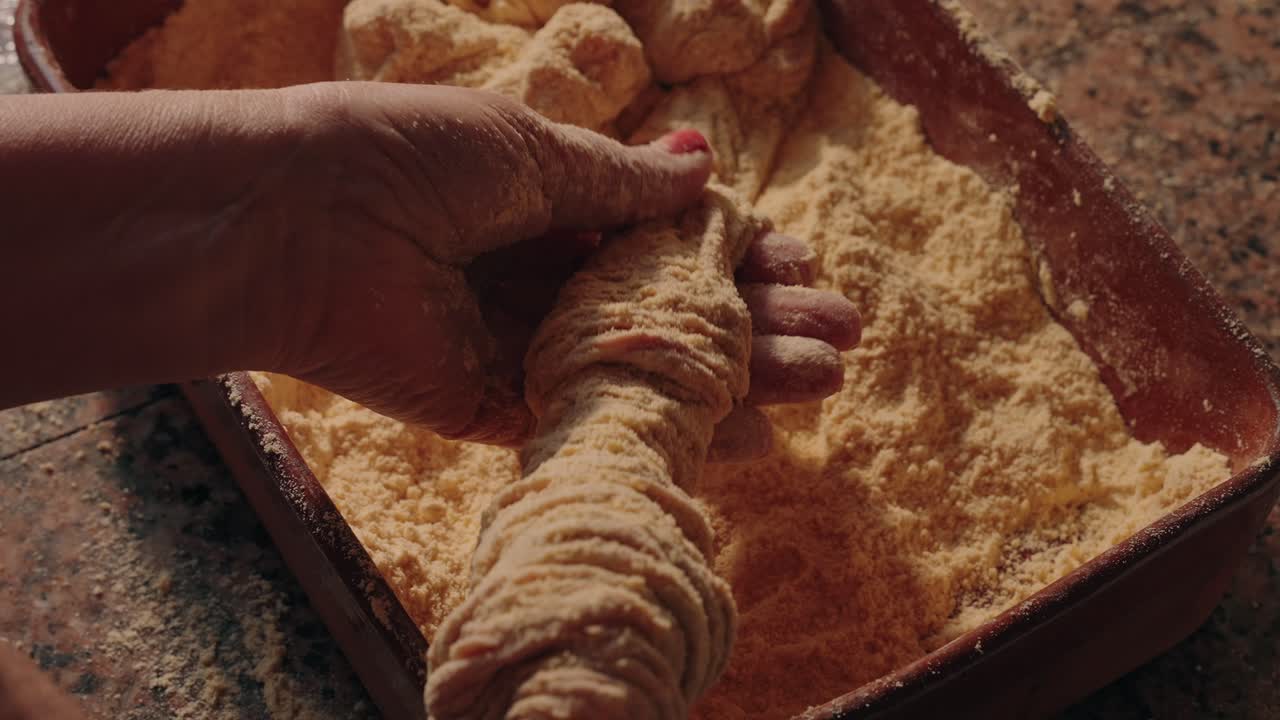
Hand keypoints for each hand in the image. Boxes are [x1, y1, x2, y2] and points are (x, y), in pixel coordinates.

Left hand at [255, 83, 859, 455]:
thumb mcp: (531, 148)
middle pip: (672, 307)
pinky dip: (675, 425)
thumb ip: (619, 179)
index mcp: (551, 206)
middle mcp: (545, 278)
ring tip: (824, 374)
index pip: (665, 239)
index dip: (737, 251)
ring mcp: (527, 347)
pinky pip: (601, 420)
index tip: (801, 260)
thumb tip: (702, 165)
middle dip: (758, 316)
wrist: (299, 221)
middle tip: (838, 329)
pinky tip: (752, 430)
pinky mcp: (500, 409)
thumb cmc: (406, 156)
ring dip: (741, 372)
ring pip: (651, 366)